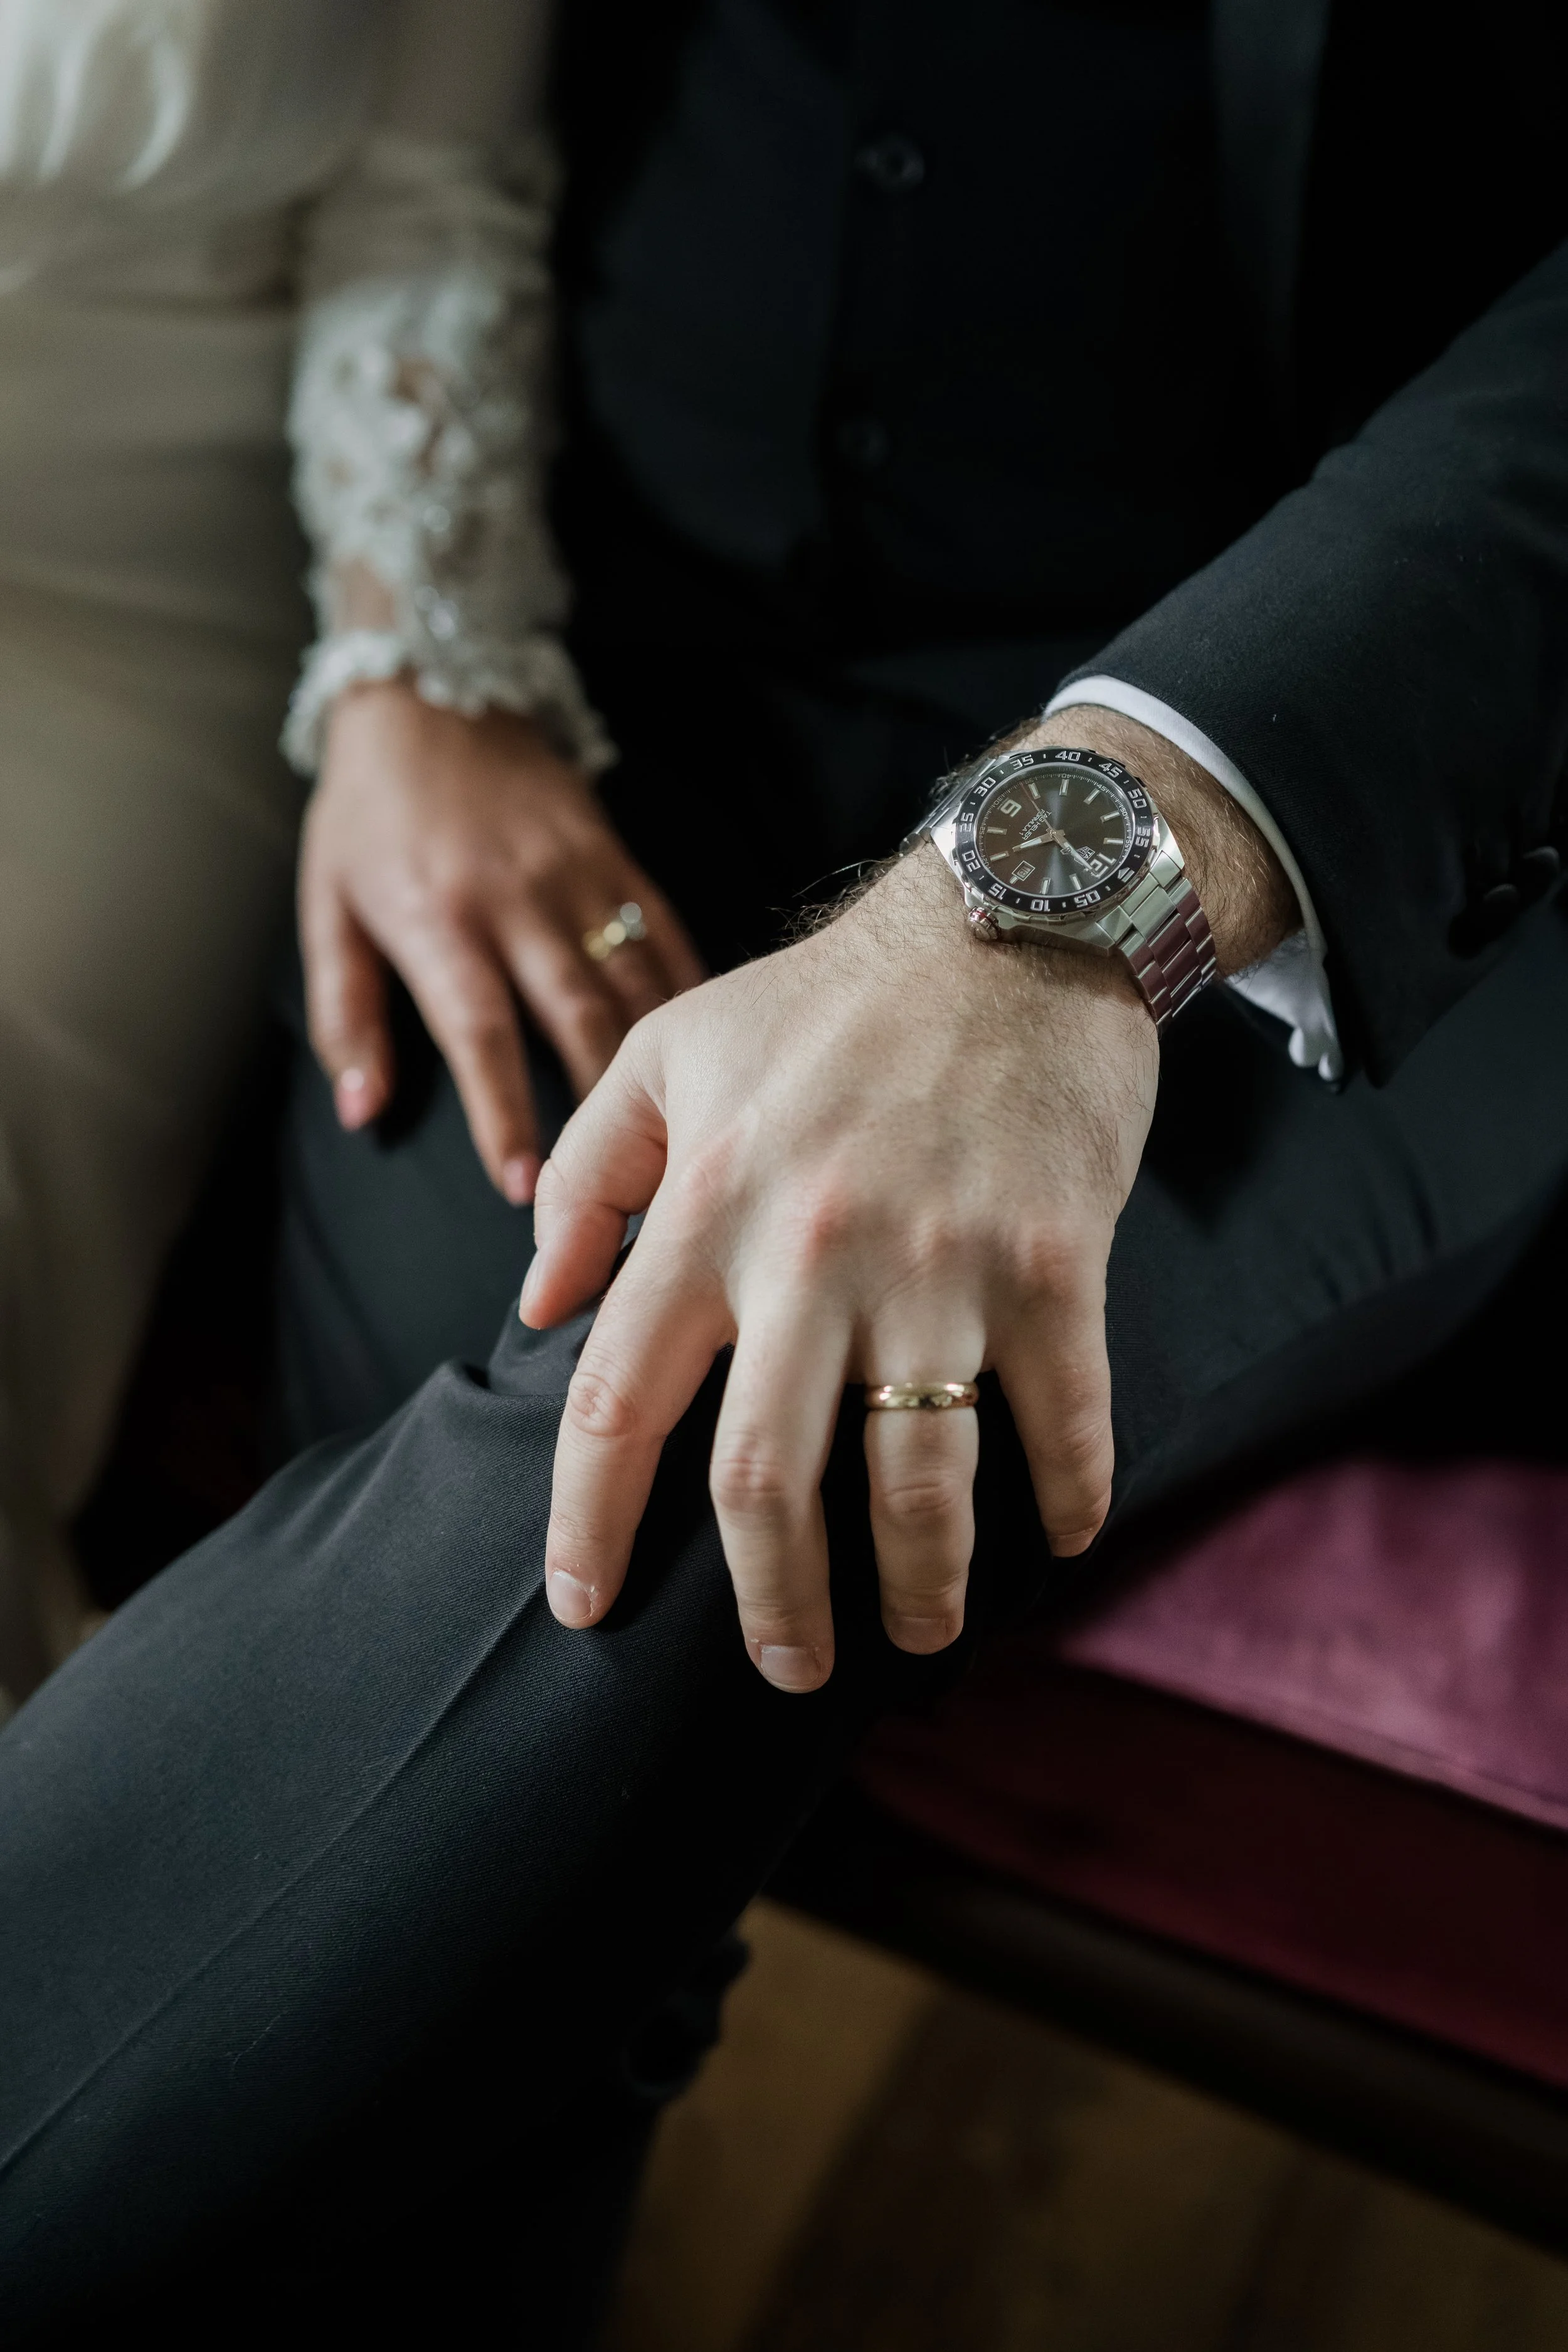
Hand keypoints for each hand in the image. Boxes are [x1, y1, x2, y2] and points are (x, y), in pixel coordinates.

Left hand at [300, 680, 704, 1201]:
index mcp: (436, 918)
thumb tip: (362, 1108)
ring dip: (658, 1068)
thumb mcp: (327, 910)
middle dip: (601, 1110)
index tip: (525, 1188)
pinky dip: (691, 999)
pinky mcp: (617, 858)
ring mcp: (576, 876)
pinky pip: (667, 936)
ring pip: (633, 984)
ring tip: (675, 1141)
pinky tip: (712, 1055)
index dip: (504, 1113)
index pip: (479, 1032)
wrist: (432, 693)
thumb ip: (344, 1013)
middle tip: (622, 1191)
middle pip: (575, 1016)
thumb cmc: (369, 816)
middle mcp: (515, 900)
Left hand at [519, 708, 1295, 1688]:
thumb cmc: (828, 999)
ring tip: (916, 1634)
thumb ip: (585, 1173)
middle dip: (772, 1606)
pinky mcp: (1057, 1266)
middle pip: (766, 1481)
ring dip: (919, 1589)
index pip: (618, 1400)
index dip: (589, 1522)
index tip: (582, 1605)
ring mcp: (943, 1267)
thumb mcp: (667, 1050)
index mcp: (708, 1208)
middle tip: (785, 1669)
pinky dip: (1065, 1502)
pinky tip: (1057, 1545)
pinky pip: (1065, 1422)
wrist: (1010, 916)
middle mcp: (813, 1252)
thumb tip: (539, 1305)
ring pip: (920, 1481)